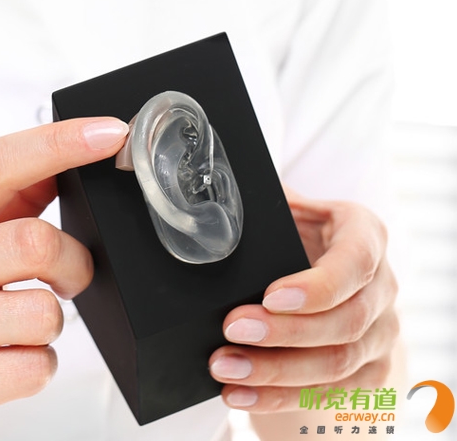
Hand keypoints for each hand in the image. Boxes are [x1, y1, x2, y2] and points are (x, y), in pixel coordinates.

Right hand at [0, 117, 127, 439]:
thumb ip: (1, 209)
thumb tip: (67, 165)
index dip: (58, 142)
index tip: (110, 132)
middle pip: (36, 241)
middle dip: (73, 266)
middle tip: (65, 280)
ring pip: (45, 313)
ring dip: (50, 326)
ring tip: (15, 330)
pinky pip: (36, 367)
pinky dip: (37, 367)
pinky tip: (2, 365)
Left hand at [209, 189, 398, 413]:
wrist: (323, 274)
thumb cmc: (298, 234)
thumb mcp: (286, 208)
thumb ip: (265, 203)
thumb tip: (217, 205)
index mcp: (365, 236)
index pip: (354, 263)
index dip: (317, 286)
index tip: (269, 297)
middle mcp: (382, 286)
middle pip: (347, 321)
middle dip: (285, 332)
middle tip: (233, 329)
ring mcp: (380, 332)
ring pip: (337, 364)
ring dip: (277, 372)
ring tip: (225, 367)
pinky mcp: (367, 368)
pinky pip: (329, 393)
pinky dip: (281, 397)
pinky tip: (240, 393)